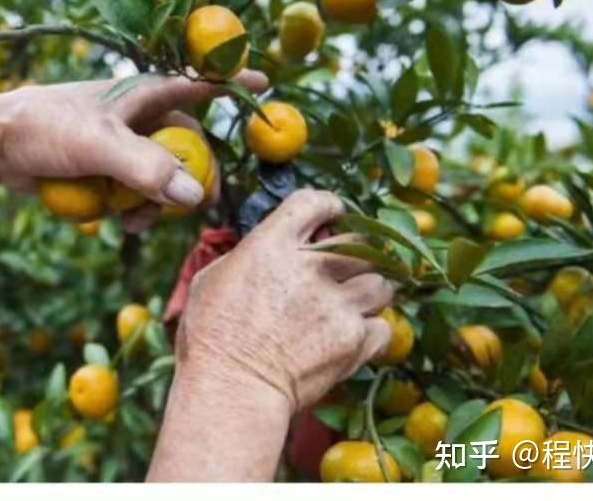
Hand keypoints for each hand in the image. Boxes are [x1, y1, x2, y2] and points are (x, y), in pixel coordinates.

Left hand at [0, 71, 268, 214]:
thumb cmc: (45, 128)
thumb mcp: (96, 146)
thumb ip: (145, 169)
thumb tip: (196, 198)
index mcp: (145, 94)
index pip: (200, 83)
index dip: (233, 83)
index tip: (265, 86)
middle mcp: (141, 117)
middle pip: (190, 150)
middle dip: (190, 183)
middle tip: (187, 211)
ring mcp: (126, 146)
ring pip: (166, 180)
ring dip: (157, 206)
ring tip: (132, 222)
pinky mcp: (109, 171)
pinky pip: (139, 196)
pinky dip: (134, 212)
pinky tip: (114, 222)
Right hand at [173, 190, 393, 413]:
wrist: (230, 390)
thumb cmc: (210, 337)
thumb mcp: (213, 278)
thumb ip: (247, 255)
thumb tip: (259, 249)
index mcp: (273, 243)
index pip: (315, 202)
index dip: (328, 206)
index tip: (332, 215)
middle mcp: (311, 267)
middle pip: (361, 242)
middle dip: (358, 252)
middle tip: (349, 266)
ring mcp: (336, 304)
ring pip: (381, 283)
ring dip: (370, 291)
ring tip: (356, 302)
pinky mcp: (352, 341)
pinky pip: (382, 327)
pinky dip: (372, 332)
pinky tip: (354, 336)